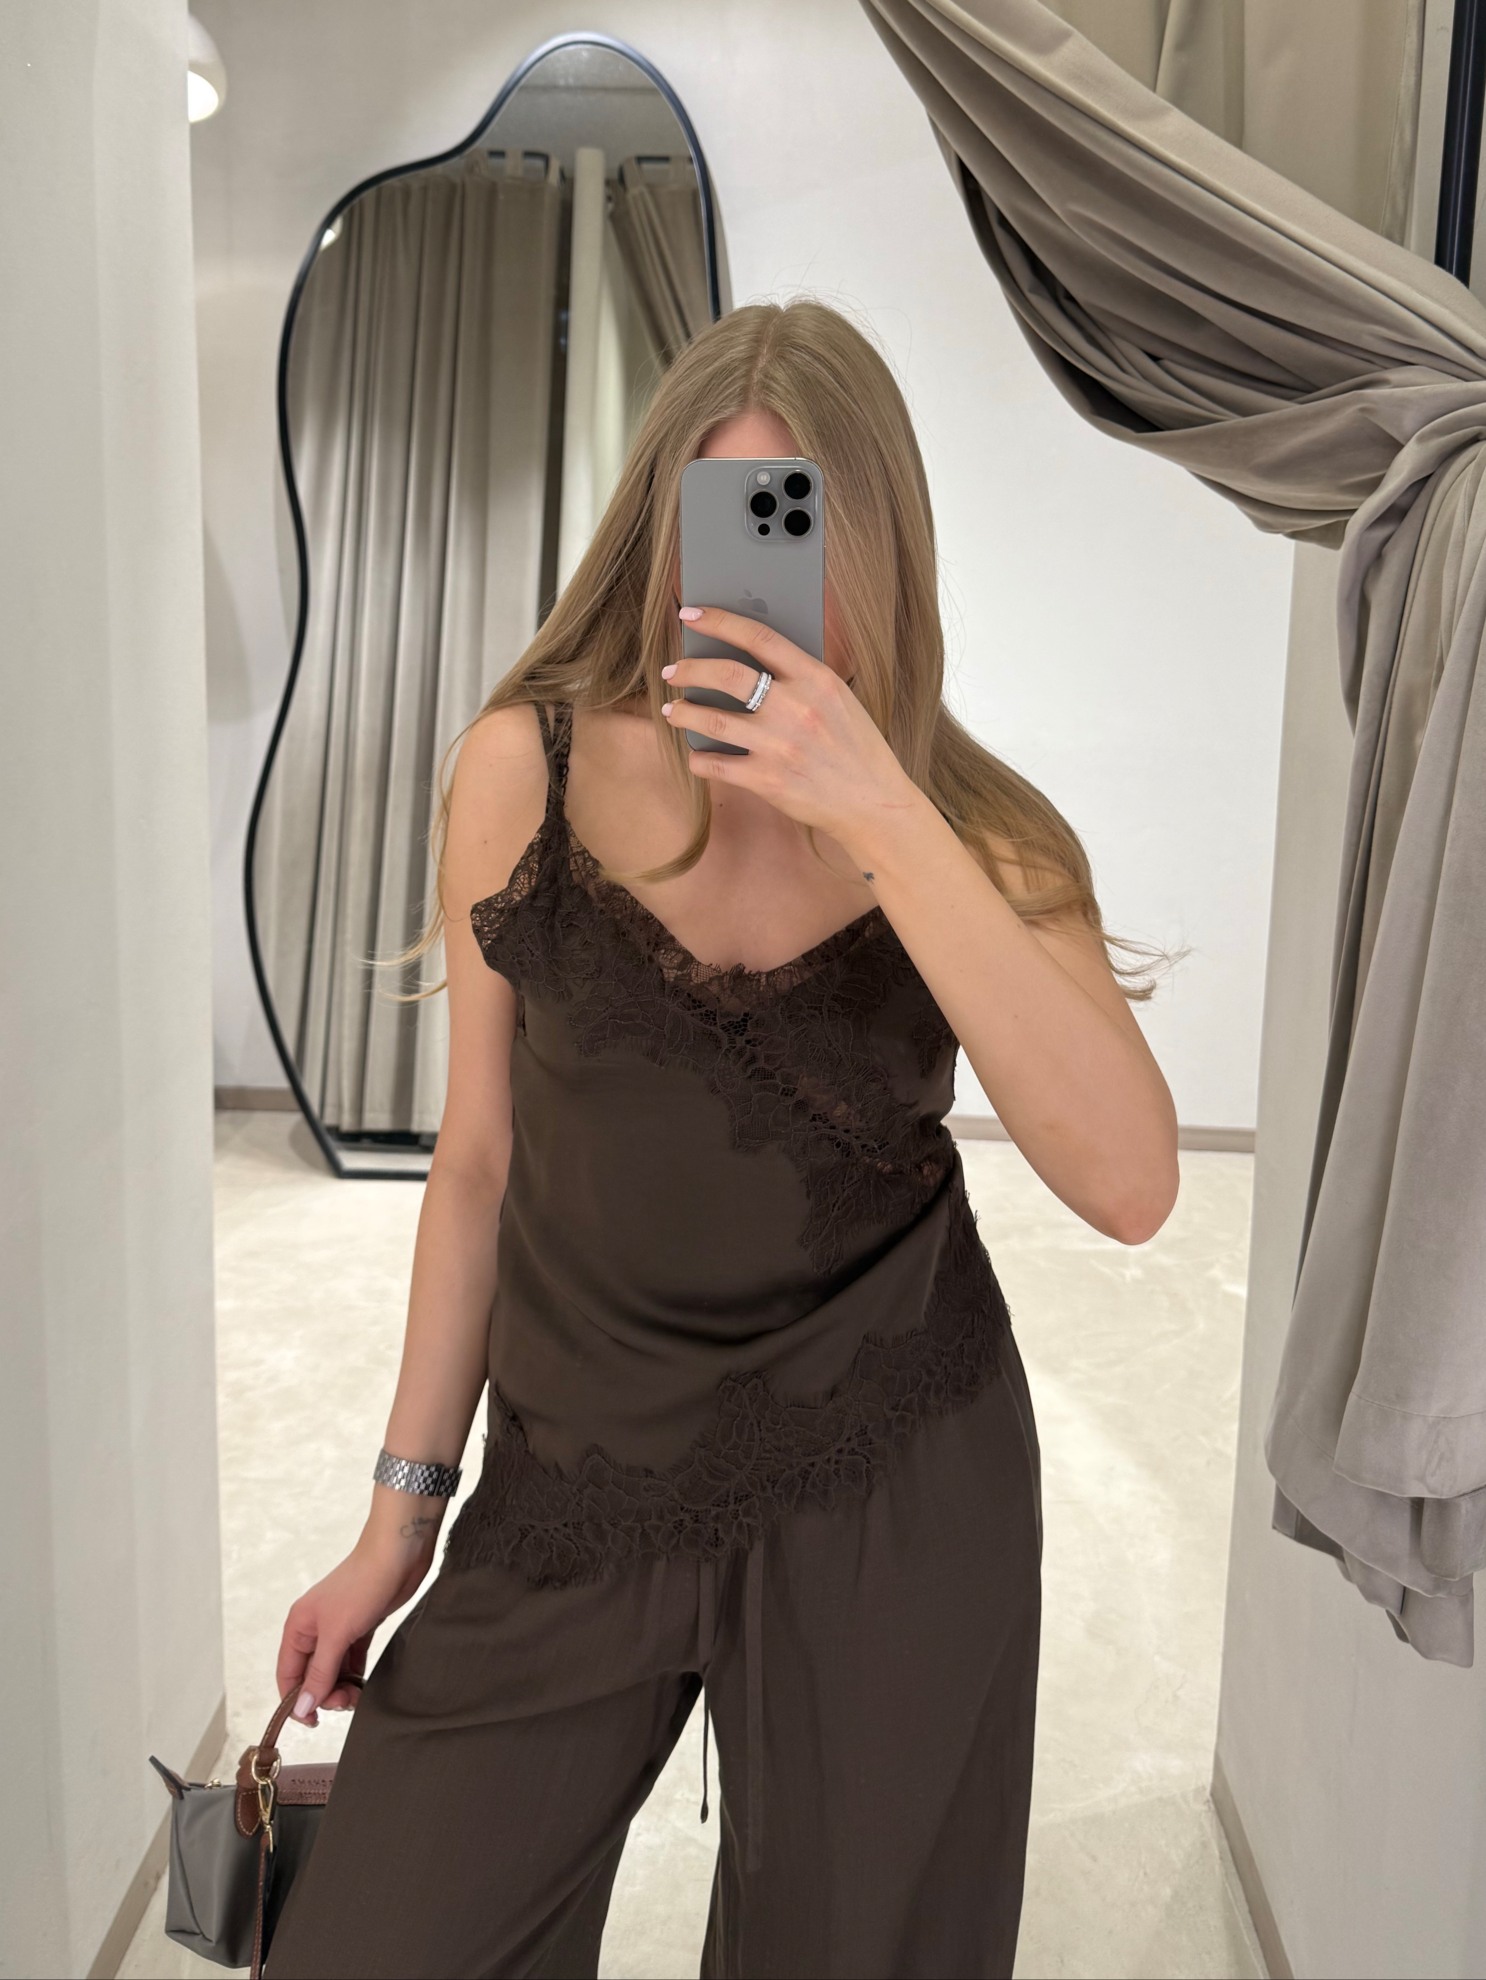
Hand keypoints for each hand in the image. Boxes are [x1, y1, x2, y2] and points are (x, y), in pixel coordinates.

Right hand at [275, 1528, 435, 1725]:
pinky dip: (357, 1674)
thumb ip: (320, 1672)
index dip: (296, 1701)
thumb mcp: (337, 1634)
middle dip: (326, 1693)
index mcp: (298, 1626)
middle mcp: (315, 1628)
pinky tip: (365, 1684)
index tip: (315, 1721)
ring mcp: (339, 1628)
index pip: (287, 1674)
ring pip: (333, 1670)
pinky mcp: (361, 1627)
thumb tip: (302, 1707)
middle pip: (311, 1675)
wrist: (398, 1553)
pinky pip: (352, 1660)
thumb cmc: (363, 1585)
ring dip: (343, 1687)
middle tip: (348, 1700)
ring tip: (359, 1694)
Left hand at [660, 605, 918, 847]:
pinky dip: (698, 758)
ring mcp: (779, 746)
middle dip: (690, 669)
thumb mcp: (839, 700)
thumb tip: (747, 660)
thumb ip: (801, 679)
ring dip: (683, 712)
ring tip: (673, 710)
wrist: (874, 803)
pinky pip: (715, 764)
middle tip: (672, 670)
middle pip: (727, 675)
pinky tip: (695, 754)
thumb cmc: (856, 749)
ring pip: (712, 719)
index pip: (759, 638)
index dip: (719, 621)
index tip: (690, 614)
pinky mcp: (767, 781)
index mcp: (817, 680)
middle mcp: (796, 709)